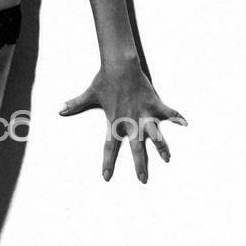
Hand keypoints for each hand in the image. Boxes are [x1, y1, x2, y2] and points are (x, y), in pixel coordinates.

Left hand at [59, 62, 186, 183]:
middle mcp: (130, 121)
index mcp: (114, 122)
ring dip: (161, 146)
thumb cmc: (104, 80)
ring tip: (167, 159)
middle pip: (135, 148)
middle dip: (139, 165)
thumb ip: (75, 105)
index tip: (106, 177)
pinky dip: (177, 116)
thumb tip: (59, 110)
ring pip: (154, 134)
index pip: (109, 147)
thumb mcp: (89, 95)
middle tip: (143, 181)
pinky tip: (186, 123)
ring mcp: (143, 112)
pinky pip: (168, 112)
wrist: (120, 64)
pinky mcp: (154, 103)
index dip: (107, 163)